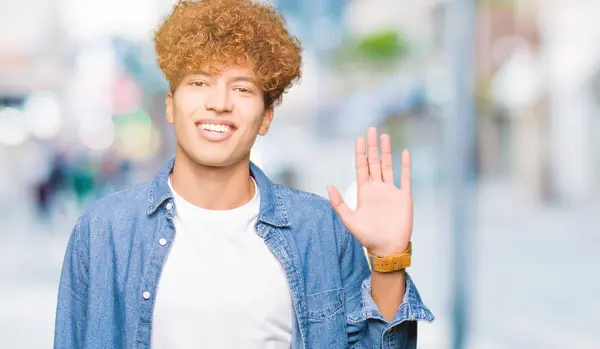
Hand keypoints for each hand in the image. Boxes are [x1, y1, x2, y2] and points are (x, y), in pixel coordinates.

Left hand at [327, 127, 412, 255]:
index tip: (359, 138)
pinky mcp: (404, 197)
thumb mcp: (349, 220)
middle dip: (372, 146)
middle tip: (371, 130)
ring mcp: (391, 191)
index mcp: (364, 192)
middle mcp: (377, 188)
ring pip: (388, 166)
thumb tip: (328, 185)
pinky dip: (405, 166)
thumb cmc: (367, 237)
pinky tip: (404, 153)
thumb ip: (338, 203)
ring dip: (386, 152)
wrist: (387, 248)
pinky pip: (405, 178)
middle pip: (374, 162)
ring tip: (384, 137)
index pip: (361, 167)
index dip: (360, 153)